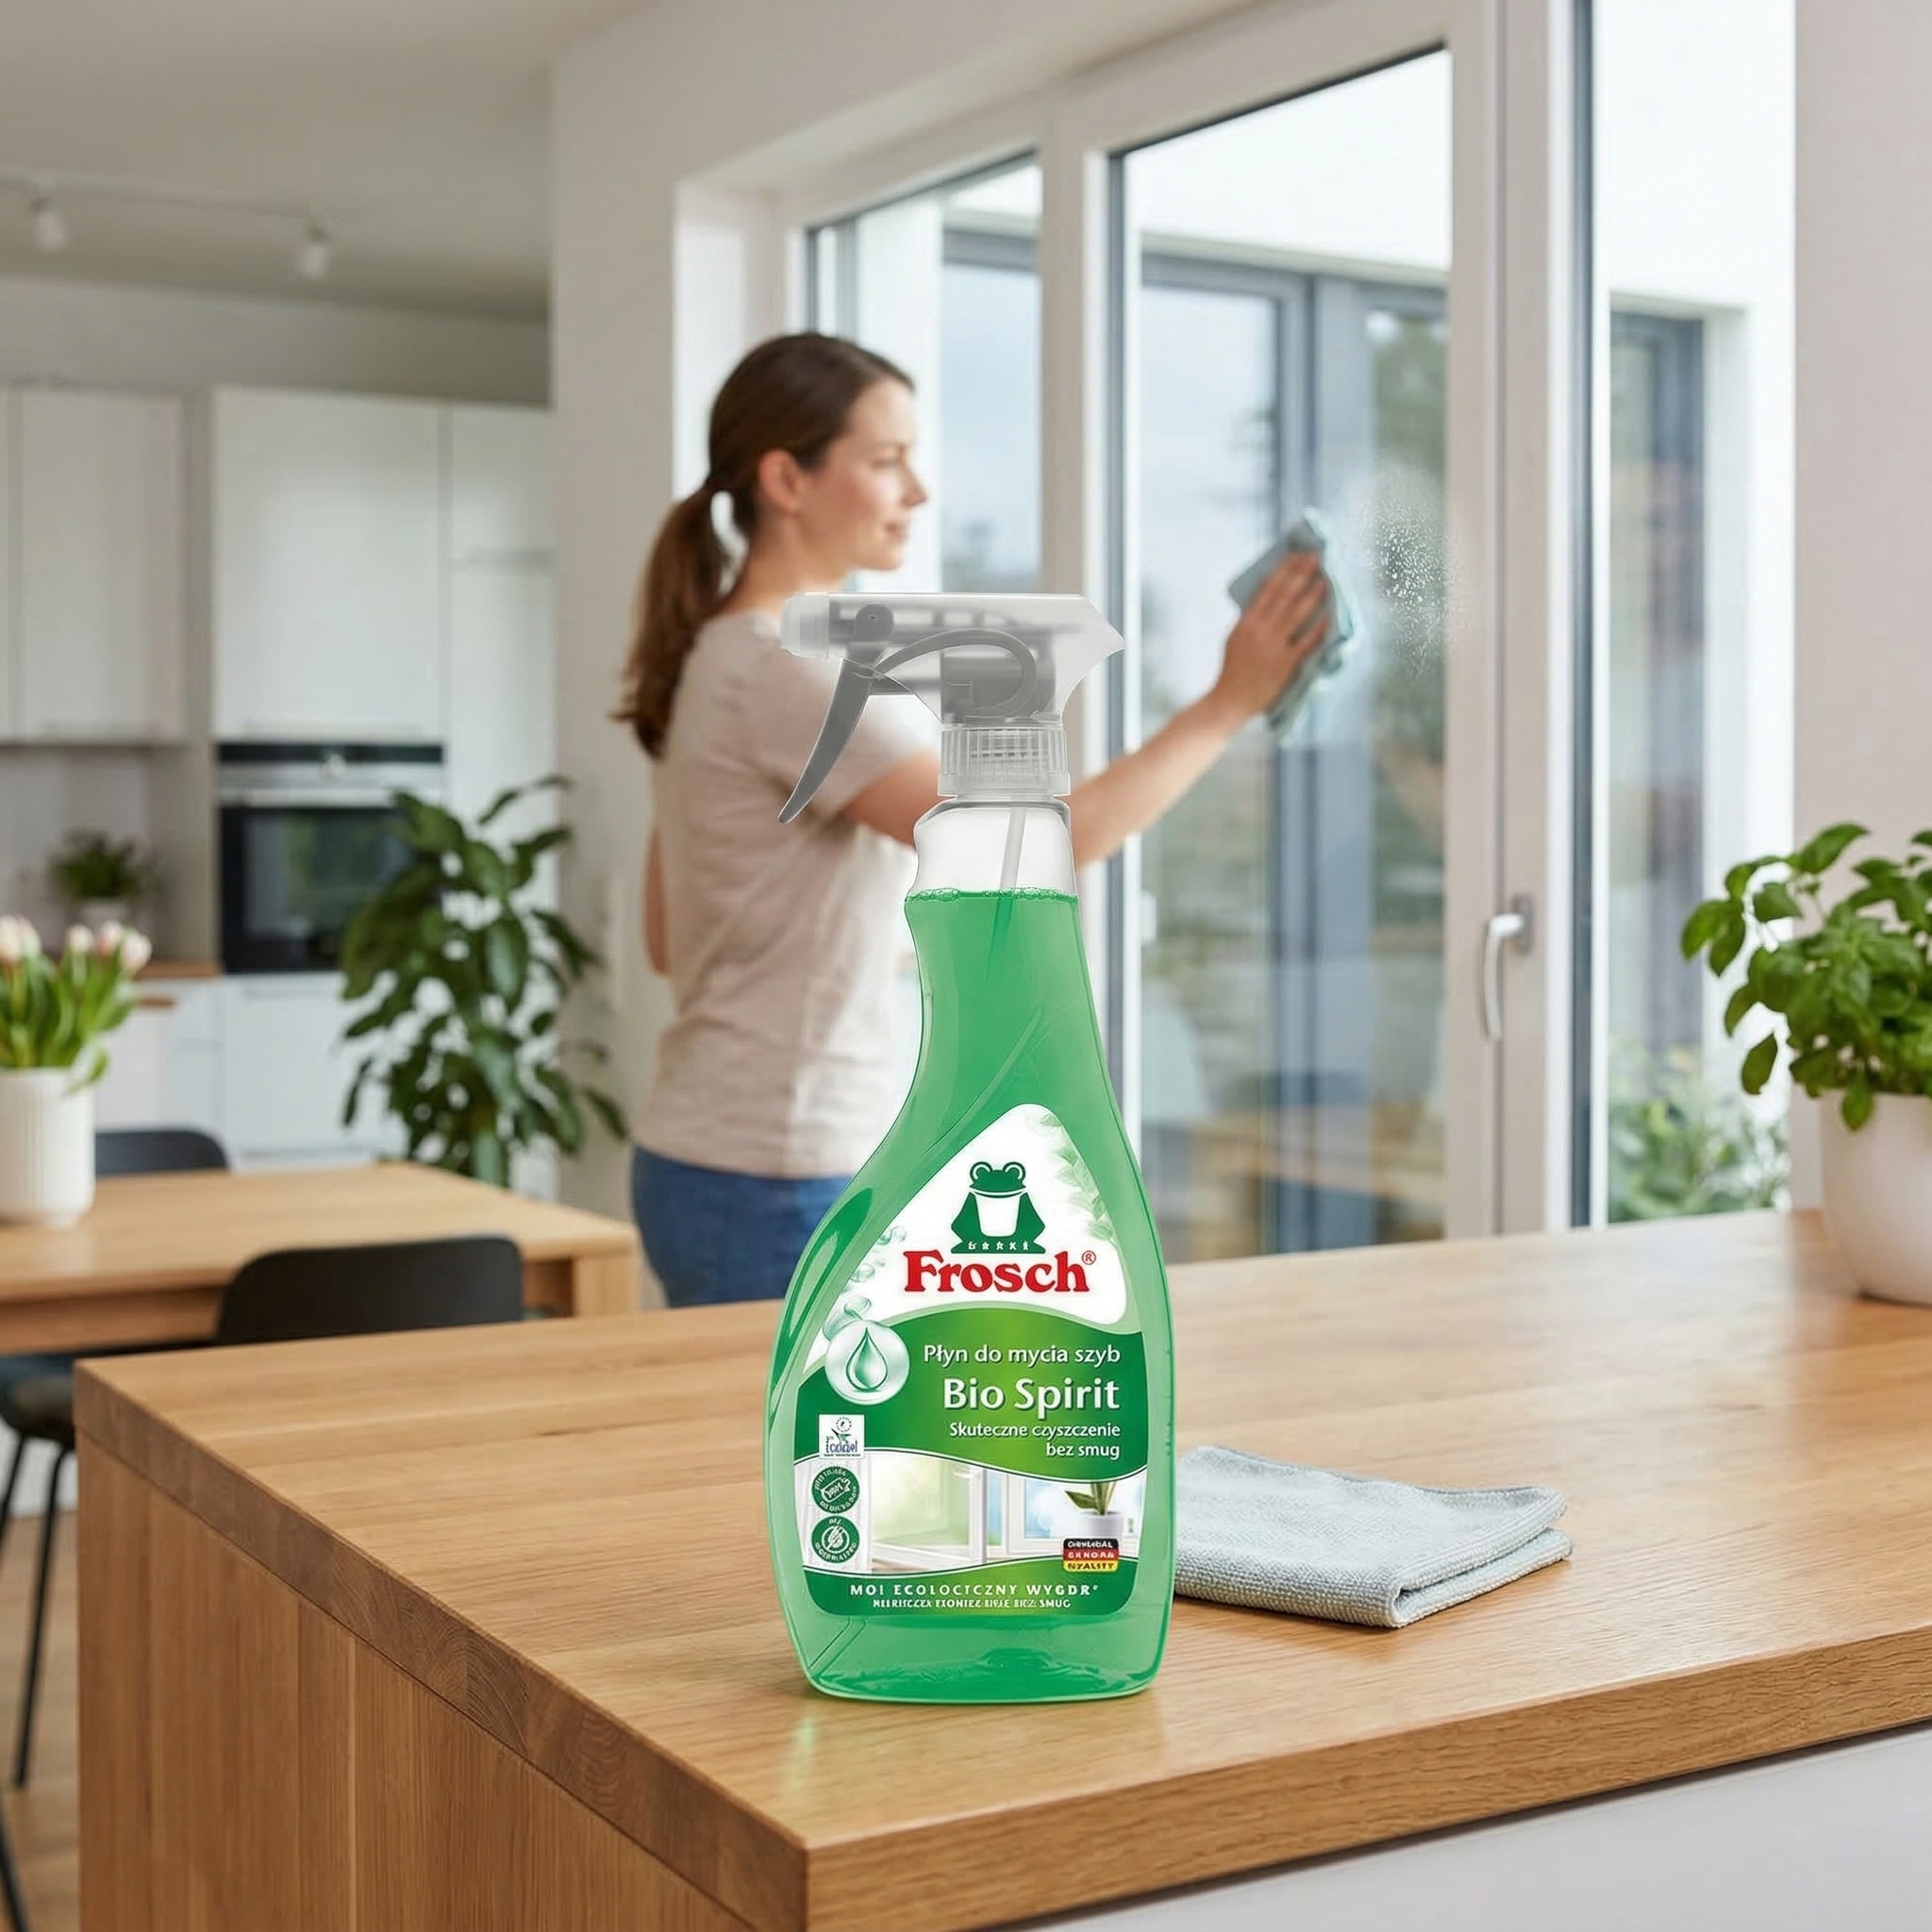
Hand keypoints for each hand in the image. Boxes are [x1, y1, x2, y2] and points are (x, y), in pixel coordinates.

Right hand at [1208, 552, 1332, 723]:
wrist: (1231, 699)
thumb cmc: (1233, 669)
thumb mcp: (1235, 637)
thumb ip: (1251, 619)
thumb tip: (1270, 600)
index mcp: (1246, 622)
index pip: (1269, 588)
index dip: (1285, 569)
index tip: (1297, 555)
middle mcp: (1261, 630)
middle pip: (1285, 595)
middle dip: (1302, 574)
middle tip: (1316, 558)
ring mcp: (1274, 646)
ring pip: (1298, 614)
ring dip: (1313, 595)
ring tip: (1325, 581)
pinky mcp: (1286, 663)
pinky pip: (1306, 642)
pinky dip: (1318, 629)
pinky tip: (1329, 617)